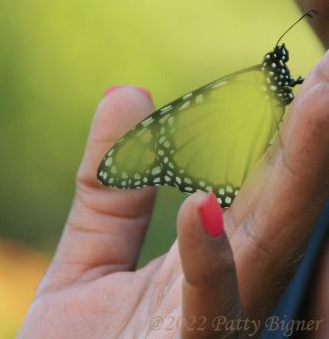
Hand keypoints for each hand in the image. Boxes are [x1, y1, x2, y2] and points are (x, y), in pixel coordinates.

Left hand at [18, 52, 328, 337]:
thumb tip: (126, 93)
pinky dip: (210, 263)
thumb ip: (108, 183)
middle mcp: (231, 297)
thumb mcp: (85, 261)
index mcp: (211, 267)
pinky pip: (207, 315)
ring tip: (324, 97)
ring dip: (299, 178)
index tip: (308, 77)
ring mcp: (216, 333)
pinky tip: (202, 209)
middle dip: (315, 141)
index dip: (285, 134)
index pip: (261, 190)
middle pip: (285, 209)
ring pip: (269, 251)